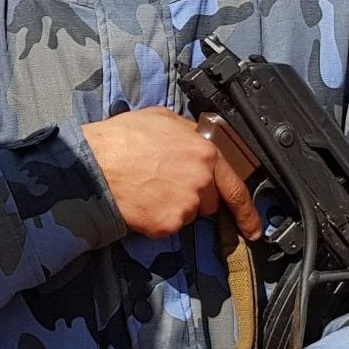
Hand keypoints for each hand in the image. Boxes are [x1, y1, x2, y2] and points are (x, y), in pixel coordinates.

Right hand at [82, 108, 260, 240]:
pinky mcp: (168, 224)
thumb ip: (190, 133)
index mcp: (205, 152)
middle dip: (194, 195)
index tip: (254, 228)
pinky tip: (141, 200)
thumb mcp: (163, 119)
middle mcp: (201, 181)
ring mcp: (186, 205)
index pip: (236, 187)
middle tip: (164, 182)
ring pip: (187, 213)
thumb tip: (197, 140)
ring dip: (174, 205)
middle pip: (208, 201)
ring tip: (147, 186)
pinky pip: (168, 225)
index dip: (247, 212)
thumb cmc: (122, 139)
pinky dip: (157, 217)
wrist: (94, 165)